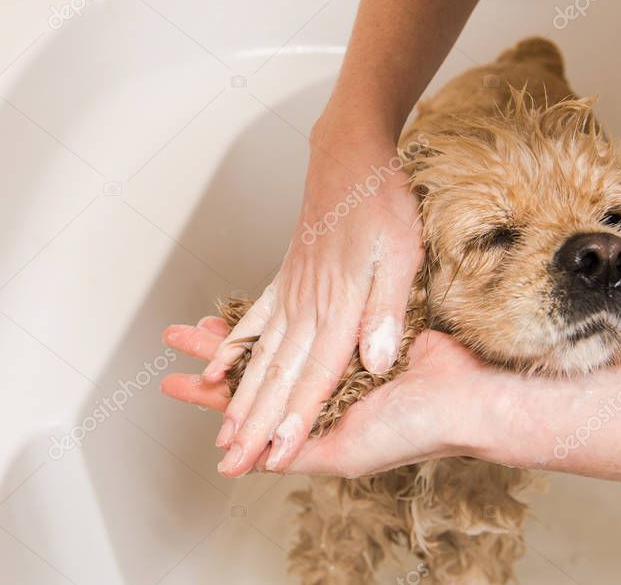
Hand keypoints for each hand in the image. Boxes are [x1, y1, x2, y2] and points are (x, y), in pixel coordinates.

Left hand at [162, 320, 530, 477]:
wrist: (470, 398)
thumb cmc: (416, 430)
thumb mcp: (349, 451)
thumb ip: (303, 451)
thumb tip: (255, 461)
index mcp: (314, 423)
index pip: (254, 414)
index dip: (218, 403)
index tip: (179, 388)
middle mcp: (320, 395)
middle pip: (255, 382)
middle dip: (213, 374)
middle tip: (170, 359)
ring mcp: (337, 364)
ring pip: (273, 349)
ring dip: (234, 344)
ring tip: (193, 328)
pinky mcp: (357, 334)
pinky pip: (305, 321)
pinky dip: (274, 319)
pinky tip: (254, 312)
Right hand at [184, 114, 423, 476]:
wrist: (348, 155)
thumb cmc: (381, 201)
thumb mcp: (403, 250)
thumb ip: (386, 308)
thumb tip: (374, 361)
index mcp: (339, 304)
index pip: (316, 374)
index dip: (296, 418)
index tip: (275, 456)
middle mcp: (308, 305)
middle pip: (279, 375)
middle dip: (256, 424)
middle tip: (231, 464)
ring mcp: (292, 293)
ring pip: (261, 357)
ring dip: (240, 398)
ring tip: (221, 434)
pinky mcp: (287, 280)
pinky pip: (254, 322)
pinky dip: (233, 350)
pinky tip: (216, 371)